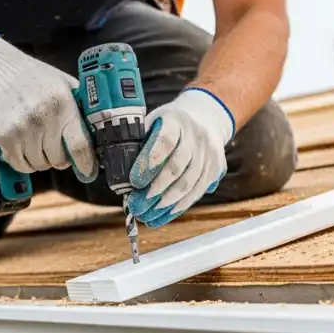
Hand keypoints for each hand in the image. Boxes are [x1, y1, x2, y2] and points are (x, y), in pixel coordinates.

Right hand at [0, 34, 96, 181]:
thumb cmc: (32, 77)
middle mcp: (42, 118)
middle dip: (59, 158)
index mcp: (62, 104)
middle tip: (53, 147)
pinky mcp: (3, 137)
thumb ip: (78, 106)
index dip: (85, 163)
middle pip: (58, 160)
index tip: (88, 170)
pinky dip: (23, 161)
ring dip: (40, 160)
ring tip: (36, 143)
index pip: (79, 145)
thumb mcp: (62, 83)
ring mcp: (21, 129)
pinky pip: (19, 164)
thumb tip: (96, 133)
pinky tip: (22, 146)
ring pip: (39, 165)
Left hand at [126, 88, 235, 227]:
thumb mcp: (151, 123)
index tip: (134, 181)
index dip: (149, 161)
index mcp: (176, 120)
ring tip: (147, 216)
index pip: (165, 140)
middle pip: (177, 166)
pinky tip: (163, 215)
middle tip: (137, 206)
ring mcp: (209, 152)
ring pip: (189, 182)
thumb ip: (137, 144)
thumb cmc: (168, 125)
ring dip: (166, 203)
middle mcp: (196, 135)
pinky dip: (179, 206)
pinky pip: (198, 191)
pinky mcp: (216, 168)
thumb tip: (117, 175)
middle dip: (156, 189)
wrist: (205, 117)